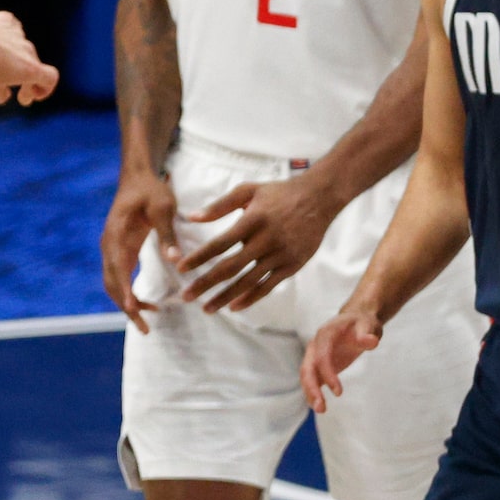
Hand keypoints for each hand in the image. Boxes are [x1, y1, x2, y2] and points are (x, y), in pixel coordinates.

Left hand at [0, 6, 58, 105]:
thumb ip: (1, 95)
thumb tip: (4, 95)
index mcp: (29, 68)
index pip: (50, 78)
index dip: (44, 89)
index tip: (31, 95)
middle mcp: (28, 49)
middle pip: (33, 64)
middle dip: (23, 78)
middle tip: (7, 88)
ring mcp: (18, 32)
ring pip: (19, 48)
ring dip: (11, 58)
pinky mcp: (5, 20)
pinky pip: (9, 33)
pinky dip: (3, 41)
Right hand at [100, 165, 179, 330]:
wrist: (137, 177)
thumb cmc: (150, 189)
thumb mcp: (163, 206)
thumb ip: (167, 233)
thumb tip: (175, 260)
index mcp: (117, 234)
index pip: (118, 267)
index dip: (125, 290)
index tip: (133, 309)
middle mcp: (109, 245)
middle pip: (111, 283)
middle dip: (126, 307)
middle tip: (145, 328)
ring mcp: (111, 249)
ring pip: (113, 284)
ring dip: (127, 303)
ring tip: (148, 321)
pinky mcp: (118, 251)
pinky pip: (119, 278)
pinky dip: (129, 294)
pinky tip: (147, 303)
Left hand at [176, 171, 337, 312]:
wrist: (320, 199)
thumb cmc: (279, 193)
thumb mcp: (248, 190)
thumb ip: (220, 205)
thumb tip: (192, 218)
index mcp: (253, 220)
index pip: (220, 243)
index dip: (199, 257)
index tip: (180, 269)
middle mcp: (267, 239)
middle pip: (231, 267)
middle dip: (205, 283)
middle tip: (185, 296)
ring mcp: (281, 255)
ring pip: (248, 281)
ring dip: (225, 297)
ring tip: (206, 309)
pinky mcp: (292, 265)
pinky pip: (268, 286)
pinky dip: (250, 298)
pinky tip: (234, 307)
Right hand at [300, 307, 382, 412]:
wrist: (356, 321)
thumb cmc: (362, 323)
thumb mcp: (368, 325)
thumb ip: (368, 334)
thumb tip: (371, 342)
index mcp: (325, 334)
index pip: (321, 356)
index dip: (327, 374)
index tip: (339, 392)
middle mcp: (315, 345)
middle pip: (307, 368)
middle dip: (311, 388)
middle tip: (321, 408)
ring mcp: (314, 355)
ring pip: (307, 376)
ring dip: (311, 393)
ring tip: (321, 410)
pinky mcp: (318, 365)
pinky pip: (312, 380)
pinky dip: (313, 393)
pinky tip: (319, 407)